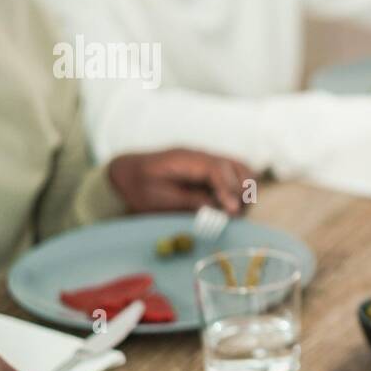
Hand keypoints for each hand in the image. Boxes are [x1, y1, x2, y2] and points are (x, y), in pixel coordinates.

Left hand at [108, 149, 255, 215]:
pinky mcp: (209, 172)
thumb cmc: (139, 188)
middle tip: (234, 213)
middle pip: (238, 166)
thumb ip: (191, 201)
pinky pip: (234, 176)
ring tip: (233, 212)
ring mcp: (207, 162)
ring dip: (244, 190)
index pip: (219, 169)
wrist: (125, 175)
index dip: (229, 190)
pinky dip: (238, 190)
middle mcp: (201, 157)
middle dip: (242, 191)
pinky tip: (228, 206)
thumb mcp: (160, 199)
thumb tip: (221, 208)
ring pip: (241, 169)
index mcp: (187, 159)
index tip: (233, 211)